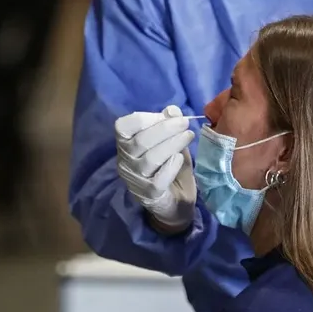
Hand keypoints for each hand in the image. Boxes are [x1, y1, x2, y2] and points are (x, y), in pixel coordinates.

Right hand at [115, 106, 196, 232]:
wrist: (175, 201)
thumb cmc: (170, 165)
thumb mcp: (171, 141)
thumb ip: (170, 126)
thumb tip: (172, 110)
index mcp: (126, 144)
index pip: (123, 126)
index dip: (146, 118)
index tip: (168, 115)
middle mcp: (125, 161)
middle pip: (141, 141)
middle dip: (166, 129)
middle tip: (185, 123)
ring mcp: (135, 180)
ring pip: (150, 159)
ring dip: (172, 144)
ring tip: (189, 136)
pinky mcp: (148, 195)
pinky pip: (158, 179)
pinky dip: (171, 166)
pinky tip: (179, 159)